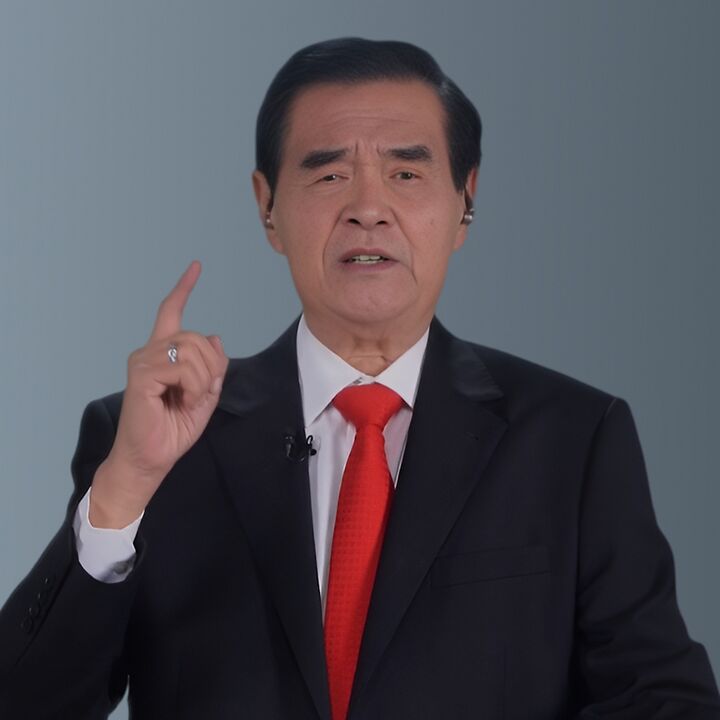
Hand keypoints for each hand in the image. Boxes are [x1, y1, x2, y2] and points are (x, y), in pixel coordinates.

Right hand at [89, 260, 228, 527]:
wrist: (151, 459)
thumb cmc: (172, 429)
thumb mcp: (204, 395)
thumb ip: (212, 367)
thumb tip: (216, 336)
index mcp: (162, 354)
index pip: (171, 312)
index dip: (184, 288)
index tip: (196, 266)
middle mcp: (149, 352)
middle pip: (196, 337)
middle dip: (212, 366)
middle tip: (201, 394)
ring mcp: (143, 361)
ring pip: (192, 350)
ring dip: (203, 379)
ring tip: (189, 400)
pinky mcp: (142, 375)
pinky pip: (182, 367)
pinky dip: (194, 386)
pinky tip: (183, 401)